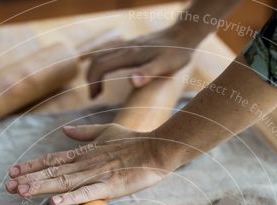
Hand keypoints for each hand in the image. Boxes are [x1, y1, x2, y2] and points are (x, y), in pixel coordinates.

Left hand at [5, 124, 179, 204]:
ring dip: (41, 187)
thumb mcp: (108, 132)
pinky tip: (55, 203)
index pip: (53, 160)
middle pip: (53, 172)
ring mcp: (98, 175)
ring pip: (64, 182)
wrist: (160, 148)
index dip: (32, 166)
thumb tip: (64, 130)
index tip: (13, 172)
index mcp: (85, 153)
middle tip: (8, 186)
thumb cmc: (136, 141)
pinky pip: (88, 193)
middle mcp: (86, 163)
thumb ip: (85, 133)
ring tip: (21, 192)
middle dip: (29, 179)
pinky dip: (71, 198)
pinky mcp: (111, 187)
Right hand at [86, 24, 202, 97]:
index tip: (94, 98)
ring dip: (95, 70)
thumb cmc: (177, 53)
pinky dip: (103, 63)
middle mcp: (126, 48)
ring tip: (99, 88)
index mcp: (130, 55)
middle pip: (97, 60)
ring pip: (102, 54)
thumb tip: (131, 81)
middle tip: (94, 96)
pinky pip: (110, 52)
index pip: (101, 66)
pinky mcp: (133, 45)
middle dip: (91, 78)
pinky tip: (111, 72)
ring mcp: (128, 45)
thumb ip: (148, 74)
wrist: (185, 34)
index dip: (93, 82)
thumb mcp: (165, 66)